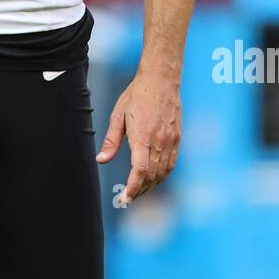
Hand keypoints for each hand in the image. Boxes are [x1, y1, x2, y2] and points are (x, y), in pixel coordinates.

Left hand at [96, 70, 180, 204]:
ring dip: (150, 185)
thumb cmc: (137, 95)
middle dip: (139, 191)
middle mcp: (159, 141)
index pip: (140, 171)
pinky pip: (171, 164)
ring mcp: (171, 141)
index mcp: (143, 136)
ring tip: (138, 191)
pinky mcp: (177, 138)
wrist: (161, 79)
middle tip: (127, 198)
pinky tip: (153, 178)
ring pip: (163, 173)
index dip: (133, 188)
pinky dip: (162, 175)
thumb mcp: (118, 115)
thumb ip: (111, 141)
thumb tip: (101, 160)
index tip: (125, 198)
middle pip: (152, 176)